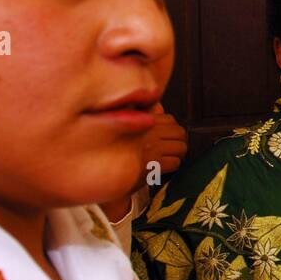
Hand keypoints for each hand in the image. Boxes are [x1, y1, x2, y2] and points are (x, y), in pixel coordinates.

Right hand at [102, 104, 186, 222]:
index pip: (170, 120)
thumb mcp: (121, 126)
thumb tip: (160, 108)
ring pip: (181, 148)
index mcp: (141, 120)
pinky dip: (173, 166)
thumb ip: (140, 116)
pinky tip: (164, 168)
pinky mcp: (153, 164)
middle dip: (180, 141)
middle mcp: (148, 132)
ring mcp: (152, 148)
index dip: (173, 129)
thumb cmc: (109, 149)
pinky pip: (175, 162)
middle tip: (174, 149)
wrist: (99, 171)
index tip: (168, 137)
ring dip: (178, 154)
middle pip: (180, 133)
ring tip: (170, 158)